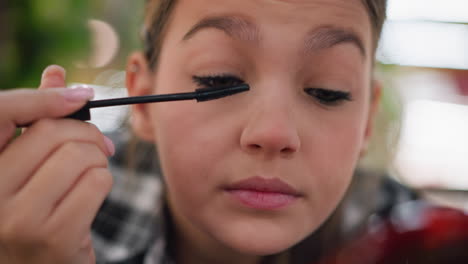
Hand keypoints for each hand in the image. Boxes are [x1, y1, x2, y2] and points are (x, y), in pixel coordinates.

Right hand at [0, 65, 114, 263]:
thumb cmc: (38, 212)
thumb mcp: (30, 168)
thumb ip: (37, 123)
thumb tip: (55, 73)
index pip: (0, 113)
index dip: (44, 97)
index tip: (81, 95)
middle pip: (53, 132)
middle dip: (88, 134)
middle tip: (100, 145)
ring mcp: (17, 219)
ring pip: (80, 155)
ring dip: (99, 159)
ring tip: (93, 172)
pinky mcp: (52, 237)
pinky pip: (97, 182)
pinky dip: (105, 182)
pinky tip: (93, 196)